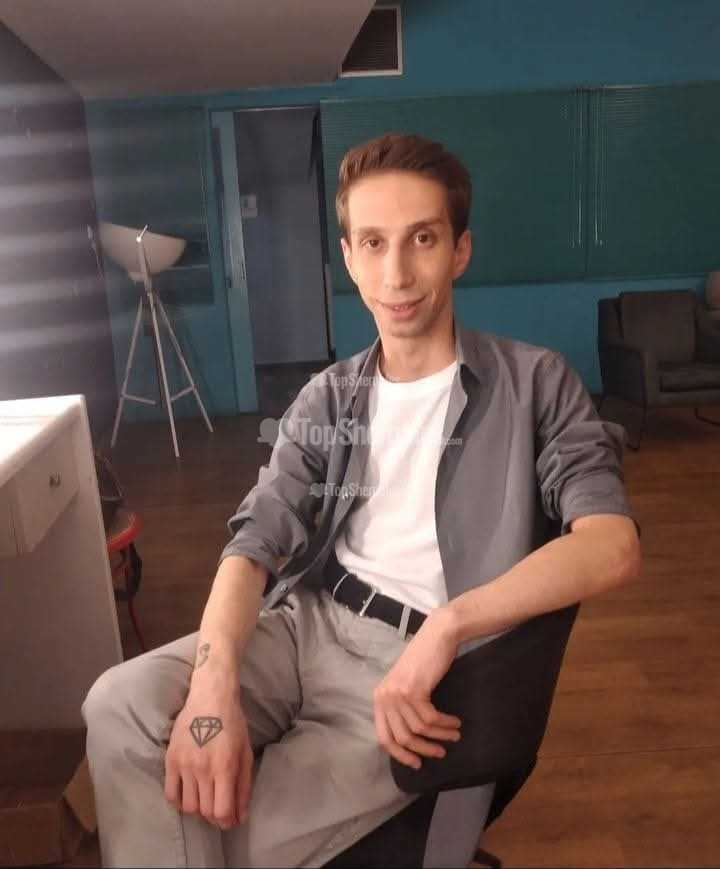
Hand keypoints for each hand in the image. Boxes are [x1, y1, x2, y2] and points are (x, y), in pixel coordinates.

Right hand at [164, 666, 252, 829]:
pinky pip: (170, 794)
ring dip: (198, 810)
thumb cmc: (233, 724)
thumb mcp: (245, 753)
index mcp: (224, 766)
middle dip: (214, 817)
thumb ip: (244, 786)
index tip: (229, 820)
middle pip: (205, 811)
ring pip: (188, 806)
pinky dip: (179, 802)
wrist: (210, 697)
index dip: (226, 821)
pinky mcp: (170, 759)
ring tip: (204, 800)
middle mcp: (202, 768)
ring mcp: (184, 764)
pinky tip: (188, 795)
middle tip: (219, 809)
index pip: (222, 810)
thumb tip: (240, 817)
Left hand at [373, 607, 461, 768]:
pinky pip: (430, 718)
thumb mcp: (406, 685)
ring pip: (419, 730)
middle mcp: (384, 697)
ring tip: (454, 735)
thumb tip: (411, 741)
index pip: (384, 737)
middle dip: (423, 749)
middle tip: (440, 753)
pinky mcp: (413, 690)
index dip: (400, 754)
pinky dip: (444, 724)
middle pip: (401, 738)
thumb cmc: (425, 660)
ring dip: (440, 735)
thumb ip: (402, 708)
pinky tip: (455, 722)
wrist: (437, 636)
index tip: (417, 763)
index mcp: (379, 698)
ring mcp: (397, 693)